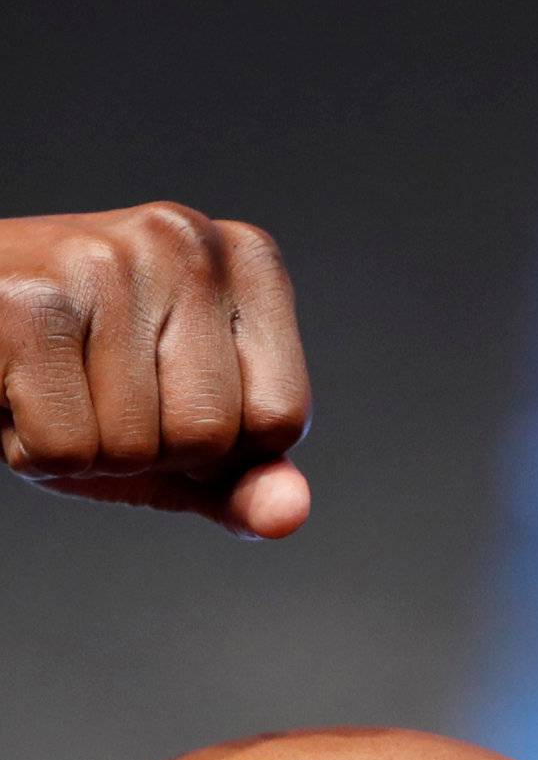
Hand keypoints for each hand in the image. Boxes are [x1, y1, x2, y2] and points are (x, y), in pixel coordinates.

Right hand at [0, 205, 311, 537]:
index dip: (219, 448)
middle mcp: (186, 241)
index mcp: (245, 258)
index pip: (282, 418)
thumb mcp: (175, 428)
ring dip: (83, 454)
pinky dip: (30, 453)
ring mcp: (106, 261)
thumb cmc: (75, 374)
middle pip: (211, 435)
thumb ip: (240, 478)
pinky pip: (63, 450)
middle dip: (147, 453)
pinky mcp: (28, 302)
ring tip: (51, 389)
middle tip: (95, 397)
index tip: (164, 400)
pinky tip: (14, 390)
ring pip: (133, 449)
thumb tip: (288, 517)